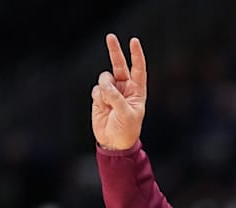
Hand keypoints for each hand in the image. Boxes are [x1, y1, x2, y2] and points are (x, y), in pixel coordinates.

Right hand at [91, 33, 146, 149]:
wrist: (114, 142)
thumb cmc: (127, 129)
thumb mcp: (127, 114)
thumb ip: (116, 98)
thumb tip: (104, 84)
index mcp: (137, 91)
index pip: (138, 69)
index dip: (136, 55)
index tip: (134, 41)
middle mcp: (125, 88)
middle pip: (119, 65)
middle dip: (115, 51)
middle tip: (110, 37)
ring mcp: (111, 91)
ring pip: (105, 78)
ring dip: (105, 88)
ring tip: (109, 103)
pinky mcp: (99, 97)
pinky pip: (96, 89)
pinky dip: (98, 97)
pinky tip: (102, 107)